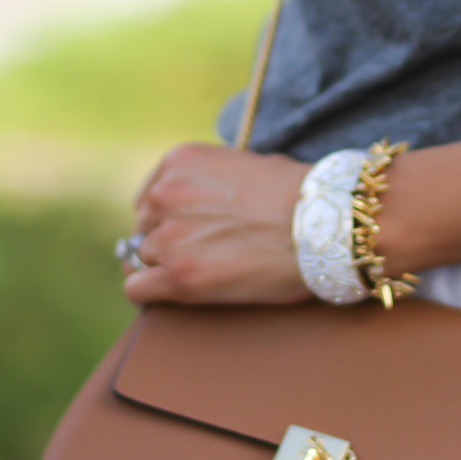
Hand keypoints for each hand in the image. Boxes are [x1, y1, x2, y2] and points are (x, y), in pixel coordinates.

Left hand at [122, 142, 309, 305]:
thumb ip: (212, 180)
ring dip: (164, 268)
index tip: (181, 232)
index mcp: (179, 161)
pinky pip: (138, 289)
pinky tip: (167, 298)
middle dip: (166, 242)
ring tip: (196, 277)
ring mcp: (168, 237)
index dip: (165, 218)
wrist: (323, 223)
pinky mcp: (179, 276)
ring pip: (141, 259)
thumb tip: (208, 202)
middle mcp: (164, 195)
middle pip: (143, 228)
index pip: (149, 197)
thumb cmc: (301, 194)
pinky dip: (149, 295)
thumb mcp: (246, 164)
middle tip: (198, 256)